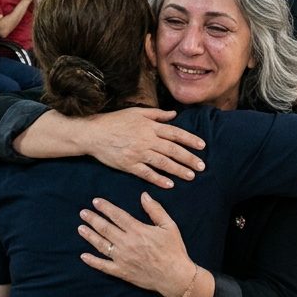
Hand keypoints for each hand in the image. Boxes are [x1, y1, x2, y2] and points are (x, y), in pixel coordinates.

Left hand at [78, 193, 195, 296]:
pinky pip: (103, 266)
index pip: (117, 215)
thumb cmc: (173, 250)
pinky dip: (92, 261)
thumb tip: (144, 195)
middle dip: (93, 219)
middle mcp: (126, 243)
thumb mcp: (169, 226)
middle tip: (83, 213)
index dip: (105, 207)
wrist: (174, 276)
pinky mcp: (121, 272)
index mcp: (137, 230)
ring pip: (101, 245)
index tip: (96, 201)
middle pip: (105, 228)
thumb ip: (155, 210)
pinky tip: (83, 256)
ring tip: (80, 228)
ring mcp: (122, 258)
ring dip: (90, 236)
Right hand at [81, 107, 205, 187]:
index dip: (190, 140)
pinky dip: (159, 180)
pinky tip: (169, 184)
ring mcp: (138, 154)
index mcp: (150, 126)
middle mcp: (146, 140)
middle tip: (202, 166)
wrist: (94, 134)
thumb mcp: (136, 112)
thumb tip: (173, 115)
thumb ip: (156, 114)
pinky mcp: (129, 165)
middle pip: (172, 150)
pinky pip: (147, 174)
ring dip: (179, 170)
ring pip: (163, 163)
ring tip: (191, 176)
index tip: (202, 146)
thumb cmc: (114, 121)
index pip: (175, 133)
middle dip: (189, 158)